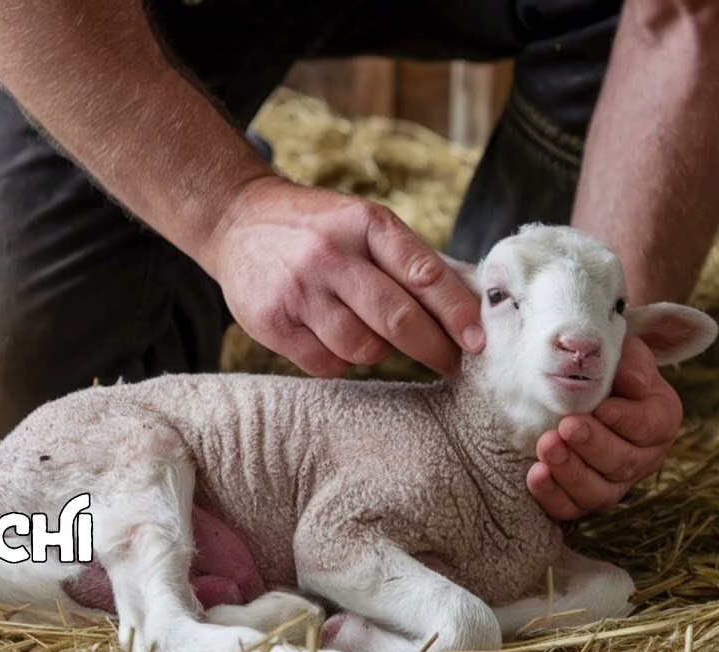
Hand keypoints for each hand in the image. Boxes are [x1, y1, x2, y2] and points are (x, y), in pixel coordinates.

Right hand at [205, 176, 484, 377]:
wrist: (238, 220)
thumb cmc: (320, 228)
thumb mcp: (365, 223)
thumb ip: (409, 261)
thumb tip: (468, 311)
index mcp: (366, 224)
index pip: (424, 274)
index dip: (457, 313)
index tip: (480, 341)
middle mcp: (331, 254)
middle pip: (398, 320)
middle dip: (434, 349)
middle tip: (451, 364)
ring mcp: (298, 290)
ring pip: (363, 349)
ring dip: (382, 353)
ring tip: (376, 337)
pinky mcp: (271, 322)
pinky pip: (327, 365)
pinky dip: (343, 362)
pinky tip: (336, 340)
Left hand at [528, 335, 682, 519]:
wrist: (583, 386)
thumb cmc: (608, 367)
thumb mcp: (625, 354)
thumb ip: (632, 362)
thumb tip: (630, 381)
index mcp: (661, 420)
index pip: (650, 426)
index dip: (627, 420)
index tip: (603, 409)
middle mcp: (643, 458)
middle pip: (624, 462)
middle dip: (594, 446)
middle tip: (567, 427)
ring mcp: (614, 483)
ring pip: (600, 492)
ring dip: (571, 472)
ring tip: (547, 446)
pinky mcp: (582, 498)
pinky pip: (571, 508)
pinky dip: (552, 496)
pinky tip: (536, 475)